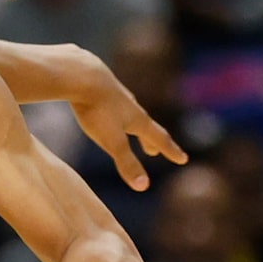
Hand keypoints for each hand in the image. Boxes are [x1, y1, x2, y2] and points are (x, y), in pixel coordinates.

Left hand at [67, 51, 186, 190]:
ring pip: (126, 111)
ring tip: (128, 125)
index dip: (170, 150)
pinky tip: (101, 103)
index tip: (183, 159)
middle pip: (143, 125)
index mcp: (136, 119)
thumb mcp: (111, 141)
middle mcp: (129, 105)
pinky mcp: (96, 85)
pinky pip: (106, 98)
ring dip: (130, 122)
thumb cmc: (97, 110)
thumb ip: (126, 162)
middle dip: (148, 140)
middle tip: (152, 151)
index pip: (158, 138)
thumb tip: (143, 187)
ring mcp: (114, 94)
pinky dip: (110, 107)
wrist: (79, 74)